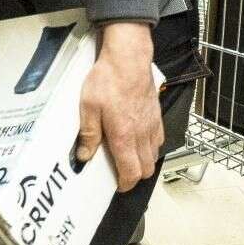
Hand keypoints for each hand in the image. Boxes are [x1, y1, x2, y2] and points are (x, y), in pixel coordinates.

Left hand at [76, 22, 162, 192]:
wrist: (129, 58)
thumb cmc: (108, 80)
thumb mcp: (88, 106)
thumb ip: (88, 134)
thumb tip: (84, 156)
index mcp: (124, 137)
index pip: (131, 173)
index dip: (125, 185)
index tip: (117, 186)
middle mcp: (142, 135)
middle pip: (147, 169)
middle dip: (135, 176)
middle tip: (121, 173)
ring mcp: (152, 125)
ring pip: (154, 155)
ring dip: (143, 161)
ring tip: (129, 157)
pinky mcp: (157, 115)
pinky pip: (159, 139)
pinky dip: (151, 146)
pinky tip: (139, 139)